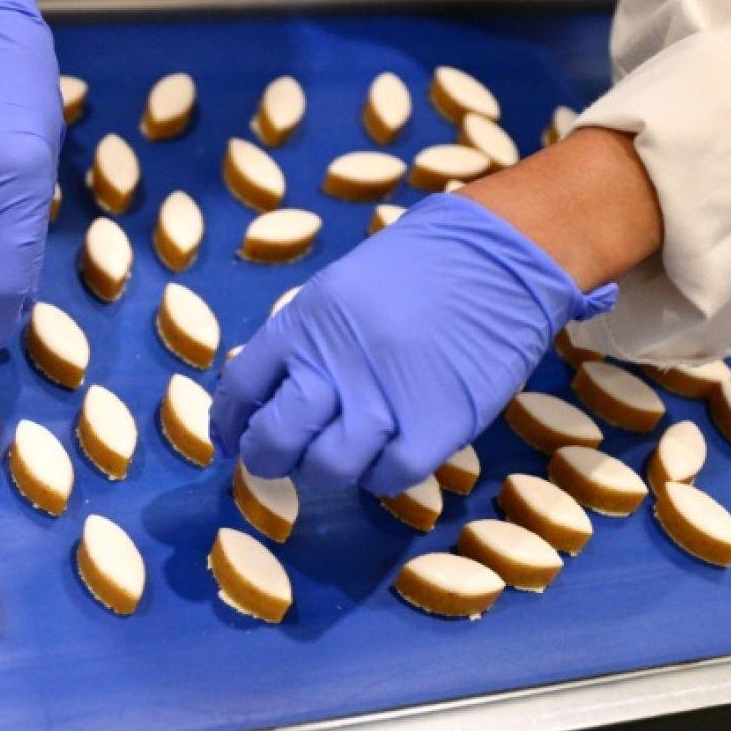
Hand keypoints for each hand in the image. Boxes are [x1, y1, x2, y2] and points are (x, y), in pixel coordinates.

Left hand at [210, 193, 615, 497]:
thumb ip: (305, 341)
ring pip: (328, 466)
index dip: (230, 422)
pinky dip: (380, 476)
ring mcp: (385, 396)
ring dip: (324, 471)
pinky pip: (388, 476)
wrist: (499, 254)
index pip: (242, 384)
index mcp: (305, 321)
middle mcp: (334, 360)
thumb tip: (270, 397)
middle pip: (275, 435)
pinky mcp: (435, 424)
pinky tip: (386, 456)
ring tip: (338, 456)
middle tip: (276, 461)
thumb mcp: (340, 291)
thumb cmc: (417, 269)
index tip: (232, 439)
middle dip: (266, 458)